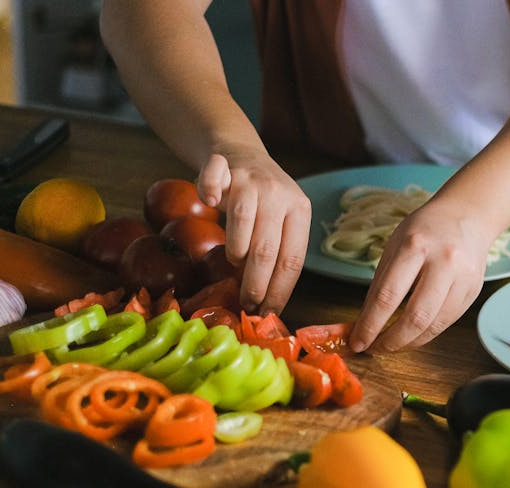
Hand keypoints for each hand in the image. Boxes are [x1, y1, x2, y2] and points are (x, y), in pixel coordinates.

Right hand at [197, 151, 310, 313]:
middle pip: (268, 247)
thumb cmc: (263, 201)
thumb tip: (267, 302)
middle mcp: (278, 193)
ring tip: (233, 262)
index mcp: (300, 210)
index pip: (293, 259)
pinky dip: (209, 190)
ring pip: (243, 220)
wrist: (242, 153)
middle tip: (248, 304)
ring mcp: (250, 178)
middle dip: (257, 283)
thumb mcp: (282, 221)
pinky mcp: (223, 165)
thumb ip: (278, 251)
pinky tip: (210, 203)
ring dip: (236, 250)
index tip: (270, 312)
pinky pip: (214, 179)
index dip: (280, 290)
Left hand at [348, 200, 492, 351]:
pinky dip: (426, 334)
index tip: (358, 341)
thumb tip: (365, 322)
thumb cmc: (425, 230)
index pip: (388, 296)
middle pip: (416, 316)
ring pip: (434, 325)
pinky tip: (412, 334)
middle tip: (374, 349)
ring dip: (409, 342)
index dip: (370, 324)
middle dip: (391, 341)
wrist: (467, 216)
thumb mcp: (394, 246)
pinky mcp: (474, 291)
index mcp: (415, 246)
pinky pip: (447, 322)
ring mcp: (463, 278)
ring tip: (391, 345)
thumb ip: (381, 283)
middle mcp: (443, 262)